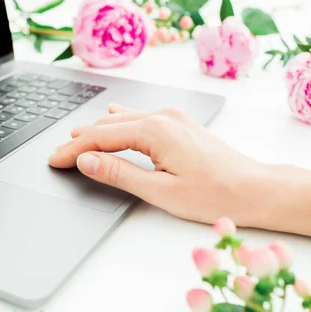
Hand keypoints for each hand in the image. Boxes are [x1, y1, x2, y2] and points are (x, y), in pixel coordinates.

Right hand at [49, 104, 278, 227]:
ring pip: (122, 120)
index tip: (54, 159)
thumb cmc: (214, 195)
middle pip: (107, 125)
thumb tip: (85, 160)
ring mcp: (172, 117)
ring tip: (74, 139)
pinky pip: (139, 117)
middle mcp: (162, 116)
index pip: (100, 137)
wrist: (256, 189)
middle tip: (58, 154)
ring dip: (97, 131)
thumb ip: (118, 172)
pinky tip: (111, 118)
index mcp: (155, 130)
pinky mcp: (179, 123)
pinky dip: (118, 124)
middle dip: (80, 140)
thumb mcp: (160, 191)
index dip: (73, 149)